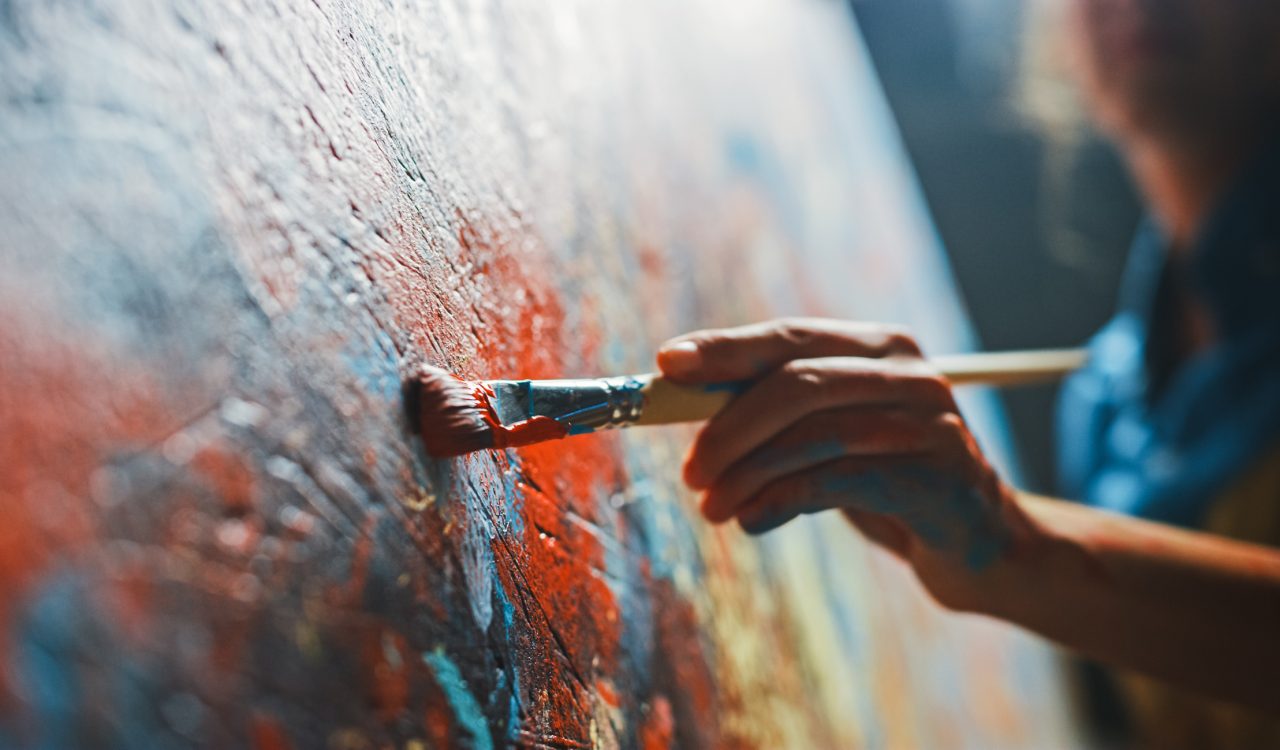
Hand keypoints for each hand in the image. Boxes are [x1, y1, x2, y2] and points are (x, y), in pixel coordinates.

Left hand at [657, 318, 1037, 609]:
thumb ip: (774, 413)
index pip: (790, 336)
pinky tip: (751, 520)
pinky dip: (781, 501)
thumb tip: (679, 396)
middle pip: (797, 383)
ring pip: (813, 435)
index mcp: (878, 347)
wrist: (979, 543)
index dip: (725, 349)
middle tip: (690, 471)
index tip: (666, 364)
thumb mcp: (830, 437)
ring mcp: (929, 421)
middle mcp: (908, 372)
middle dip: (729, 427)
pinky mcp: (938, 476)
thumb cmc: (885, 481)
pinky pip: (838, 480)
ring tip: (712, 507)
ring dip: (748, 474)